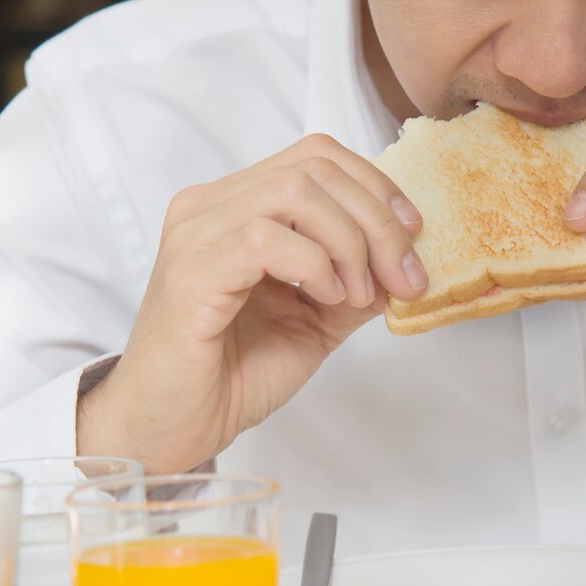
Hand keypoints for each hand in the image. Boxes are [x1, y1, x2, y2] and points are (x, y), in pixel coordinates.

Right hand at [77, 135, 427, 472]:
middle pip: (314, 167)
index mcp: (236, 205)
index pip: (316, 157)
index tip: (414, 236)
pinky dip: (315, 266)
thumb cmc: (232, 375)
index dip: (375, 187)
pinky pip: (267, 239)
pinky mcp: (192, 271)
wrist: (172, 429)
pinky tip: (323, 300)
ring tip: (356, 294)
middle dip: (377, 219)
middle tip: (403, 276)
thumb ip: (357, 282)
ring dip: (349, 242)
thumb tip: (408, 260)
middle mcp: (210, 206)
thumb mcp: (317, 320)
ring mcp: (196, 234)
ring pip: (295, 192)